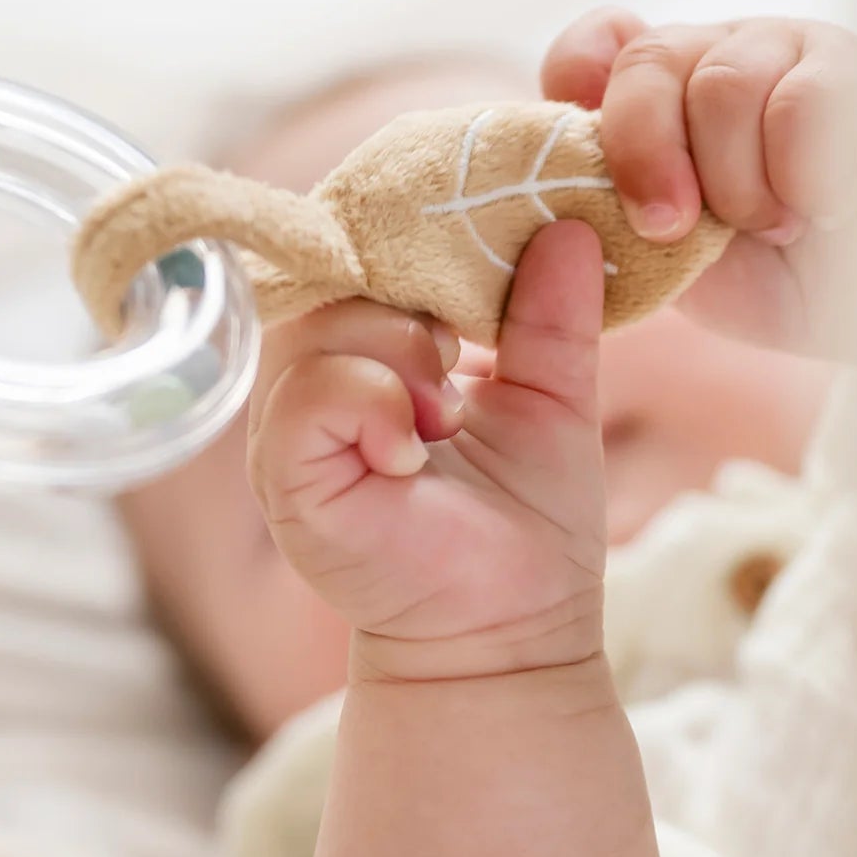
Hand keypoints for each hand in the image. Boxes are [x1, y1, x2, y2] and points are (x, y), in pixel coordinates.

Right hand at [247, 220, 609, 684]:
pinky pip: (308, 397)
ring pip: (318, 329)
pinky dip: (372, 406)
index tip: (468, 245)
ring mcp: (290, 437)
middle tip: (461, 360)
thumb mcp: (551, 397)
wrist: (512, 633)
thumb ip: (551, 314)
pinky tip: (412, 448)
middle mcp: (313, 392)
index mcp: (366, 364)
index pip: (357, 263)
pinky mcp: (285, 480)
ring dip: (398, 355)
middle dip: (409, 304)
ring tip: (444, 415)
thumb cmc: (527, 529)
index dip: (404, 240)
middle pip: (332, 280)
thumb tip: (571, 223)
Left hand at [542, 9, 856, 349]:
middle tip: (677, 230)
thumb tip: (563, 154)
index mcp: (651, 95)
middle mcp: (712, 55)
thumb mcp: (659, 255)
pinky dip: (800, 177)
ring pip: (724, 83)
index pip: (592, 48)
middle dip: (651, 161)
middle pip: (650, 62)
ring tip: (773, 227)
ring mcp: (784, 50)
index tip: (605, 182)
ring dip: (737, 183)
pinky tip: (821, 209)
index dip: (583, 92)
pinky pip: (804, 101)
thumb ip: (604, 199)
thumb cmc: (757, 281)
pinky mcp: (855, 67)